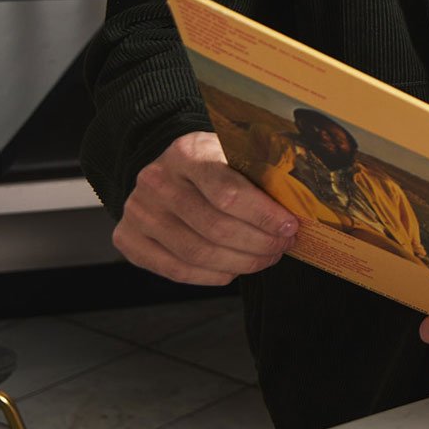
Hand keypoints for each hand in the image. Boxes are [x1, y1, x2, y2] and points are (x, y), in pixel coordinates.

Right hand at [110, 131, 297, 284]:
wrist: (165, 170)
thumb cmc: (212, 164)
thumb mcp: (233, 153)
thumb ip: (258, 174)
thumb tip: (301, 207)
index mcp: (186, 153)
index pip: (228, 193)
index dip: (264, 216)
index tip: (290, 227)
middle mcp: (155, 181)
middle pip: (214, 228)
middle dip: (258, 243)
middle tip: (282, 246)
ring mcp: (137, 211)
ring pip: (197, 253)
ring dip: (240, 263)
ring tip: (265, 258)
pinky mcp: (128, 238)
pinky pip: (176, 269)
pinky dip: (212, 276)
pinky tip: (234, 270)